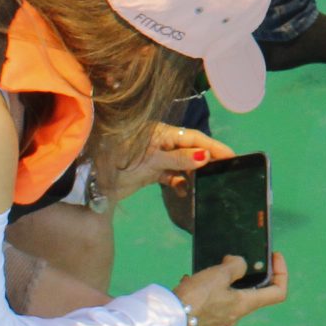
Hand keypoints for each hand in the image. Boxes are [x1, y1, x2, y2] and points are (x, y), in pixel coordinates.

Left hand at [104, 123, 231, 202]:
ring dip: (193, 173)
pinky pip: (171, 175)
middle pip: (190, 149)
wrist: (91, 180)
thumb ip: (178, 158)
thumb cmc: (120, 161)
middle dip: (207, 159)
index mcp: (162, 133)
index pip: (194, 138)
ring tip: (207, 184)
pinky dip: (179, 183)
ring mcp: (155, 157)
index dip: (214, 146)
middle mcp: (161, 142)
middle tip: (226, 171)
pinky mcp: (149, 171)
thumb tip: (205, 156)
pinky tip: (184, 192)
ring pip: (182, 163)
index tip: (233, 156)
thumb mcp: (151, 159)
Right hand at [165, 250, 290, 325]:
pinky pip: (213, 300)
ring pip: (231, 294)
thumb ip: (235, 265)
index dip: (282, 272)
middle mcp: (236, 315)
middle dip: (249, 273)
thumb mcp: (219, 274)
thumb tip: (238, 263)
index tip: (274, 256)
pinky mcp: (205, 318)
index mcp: (245, 305)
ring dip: (224, 279)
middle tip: (236, 258)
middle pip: (254, 292)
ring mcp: (220, 318)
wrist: (169, 320)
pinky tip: (192, 279)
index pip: (278, 293)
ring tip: (210, 266)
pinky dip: (207, 287)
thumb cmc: (196, 297)